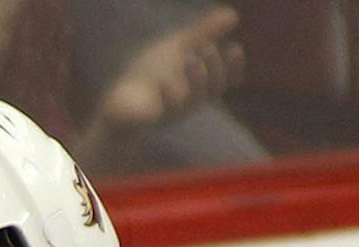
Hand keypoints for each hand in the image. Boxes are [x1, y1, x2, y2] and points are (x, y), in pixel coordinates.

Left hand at [96, 6, 244, 128]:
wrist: (123, 97)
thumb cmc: (154, 72)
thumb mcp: (180, 47)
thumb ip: (204, 33)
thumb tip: (233, 14)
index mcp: (200, 86)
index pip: (224, 80)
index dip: (233, 68)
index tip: (235, 48)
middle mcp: (191, 101)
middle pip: (211, 90)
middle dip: (213, 69)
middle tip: (207, 47)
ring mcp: (172, 112)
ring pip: (190, 101)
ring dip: (194, 80)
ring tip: (191, 58)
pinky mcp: (151, 119)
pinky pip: (162, 112)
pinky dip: (166, 96)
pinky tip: (165, 82)